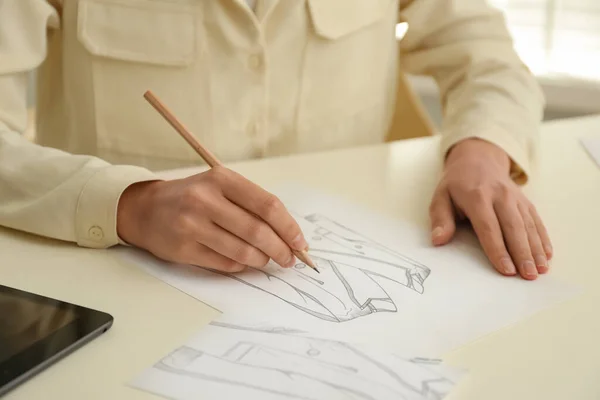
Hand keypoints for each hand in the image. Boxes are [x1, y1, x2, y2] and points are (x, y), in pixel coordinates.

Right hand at [117, 166, 307, 272]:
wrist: (145, 209)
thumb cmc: (192, 197)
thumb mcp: (220, 186)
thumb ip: (252, 204)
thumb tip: (288, 233)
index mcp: (221, 179)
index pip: (267, 204)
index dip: (289, 226)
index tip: (300, 242)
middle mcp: (205, 200)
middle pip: (257, 231)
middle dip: (281, 249)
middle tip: (289, 259)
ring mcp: (192, 225)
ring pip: (242, 251)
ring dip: (262, 260)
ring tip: (267, 260)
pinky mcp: (183, 249)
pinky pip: (225, 263)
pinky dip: (241, 266)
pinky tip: (244, 262)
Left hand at [429, 139, 552, 279]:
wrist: (478, 160)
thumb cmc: (456, 185)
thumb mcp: (440, 197)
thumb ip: (440, 219)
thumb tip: (438, 240)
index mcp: (477, 196)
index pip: (488, 227)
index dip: (497, 249)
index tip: (506, 269)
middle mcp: (500, 196)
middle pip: (513, 228)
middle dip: (522, 254)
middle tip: (528, 276)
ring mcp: (516, 198)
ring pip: (528, 226)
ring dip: (536, 249)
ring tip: (540, 270)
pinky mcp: (525, 201)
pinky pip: (536, 221)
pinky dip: (543, 239)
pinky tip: (547, 256)